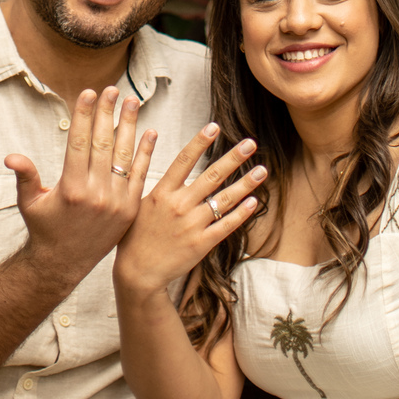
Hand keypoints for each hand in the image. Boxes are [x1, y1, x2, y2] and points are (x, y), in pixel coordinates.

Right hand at [5, 87, 155, 281]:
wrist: (63, 265)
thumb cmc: (44, 228)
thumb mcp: (30, 202)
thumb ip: (25, 176)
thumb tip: (10, 157)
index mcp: (71, 188)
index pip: (78, 142)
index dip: (83, 115)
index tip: (88, 92)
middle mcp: (96, 194)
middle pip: (103, 143)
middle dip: (107, 113)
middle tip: (112, 89)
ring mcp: (116, 202)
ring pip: (124, 155)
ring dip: (129, 125)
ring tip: (132, 101)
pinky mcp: (130, 209)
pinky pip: (140, 175)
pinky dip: (146, 153)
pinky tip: (150, 132)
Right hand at [114, 122, 265, 300]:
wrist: (138, 272)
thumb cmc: (136, 233)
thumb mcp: (136, 199)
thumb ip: (145, 171)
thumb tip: (150, 136)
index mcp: (162, 192)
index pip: (184, 160)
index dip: (200, 142)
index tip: (214, 126)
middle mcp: (179, 205)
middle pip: (211, 176)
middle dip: (233, 158)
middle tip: (250, 143)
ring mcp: (192, 225)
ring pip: (223, 200)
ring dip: (245, 184)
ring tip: (262, 170)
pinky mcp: (201, 244)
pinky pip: (225, 226)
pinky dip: (240, 214)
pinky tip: (253, 202)